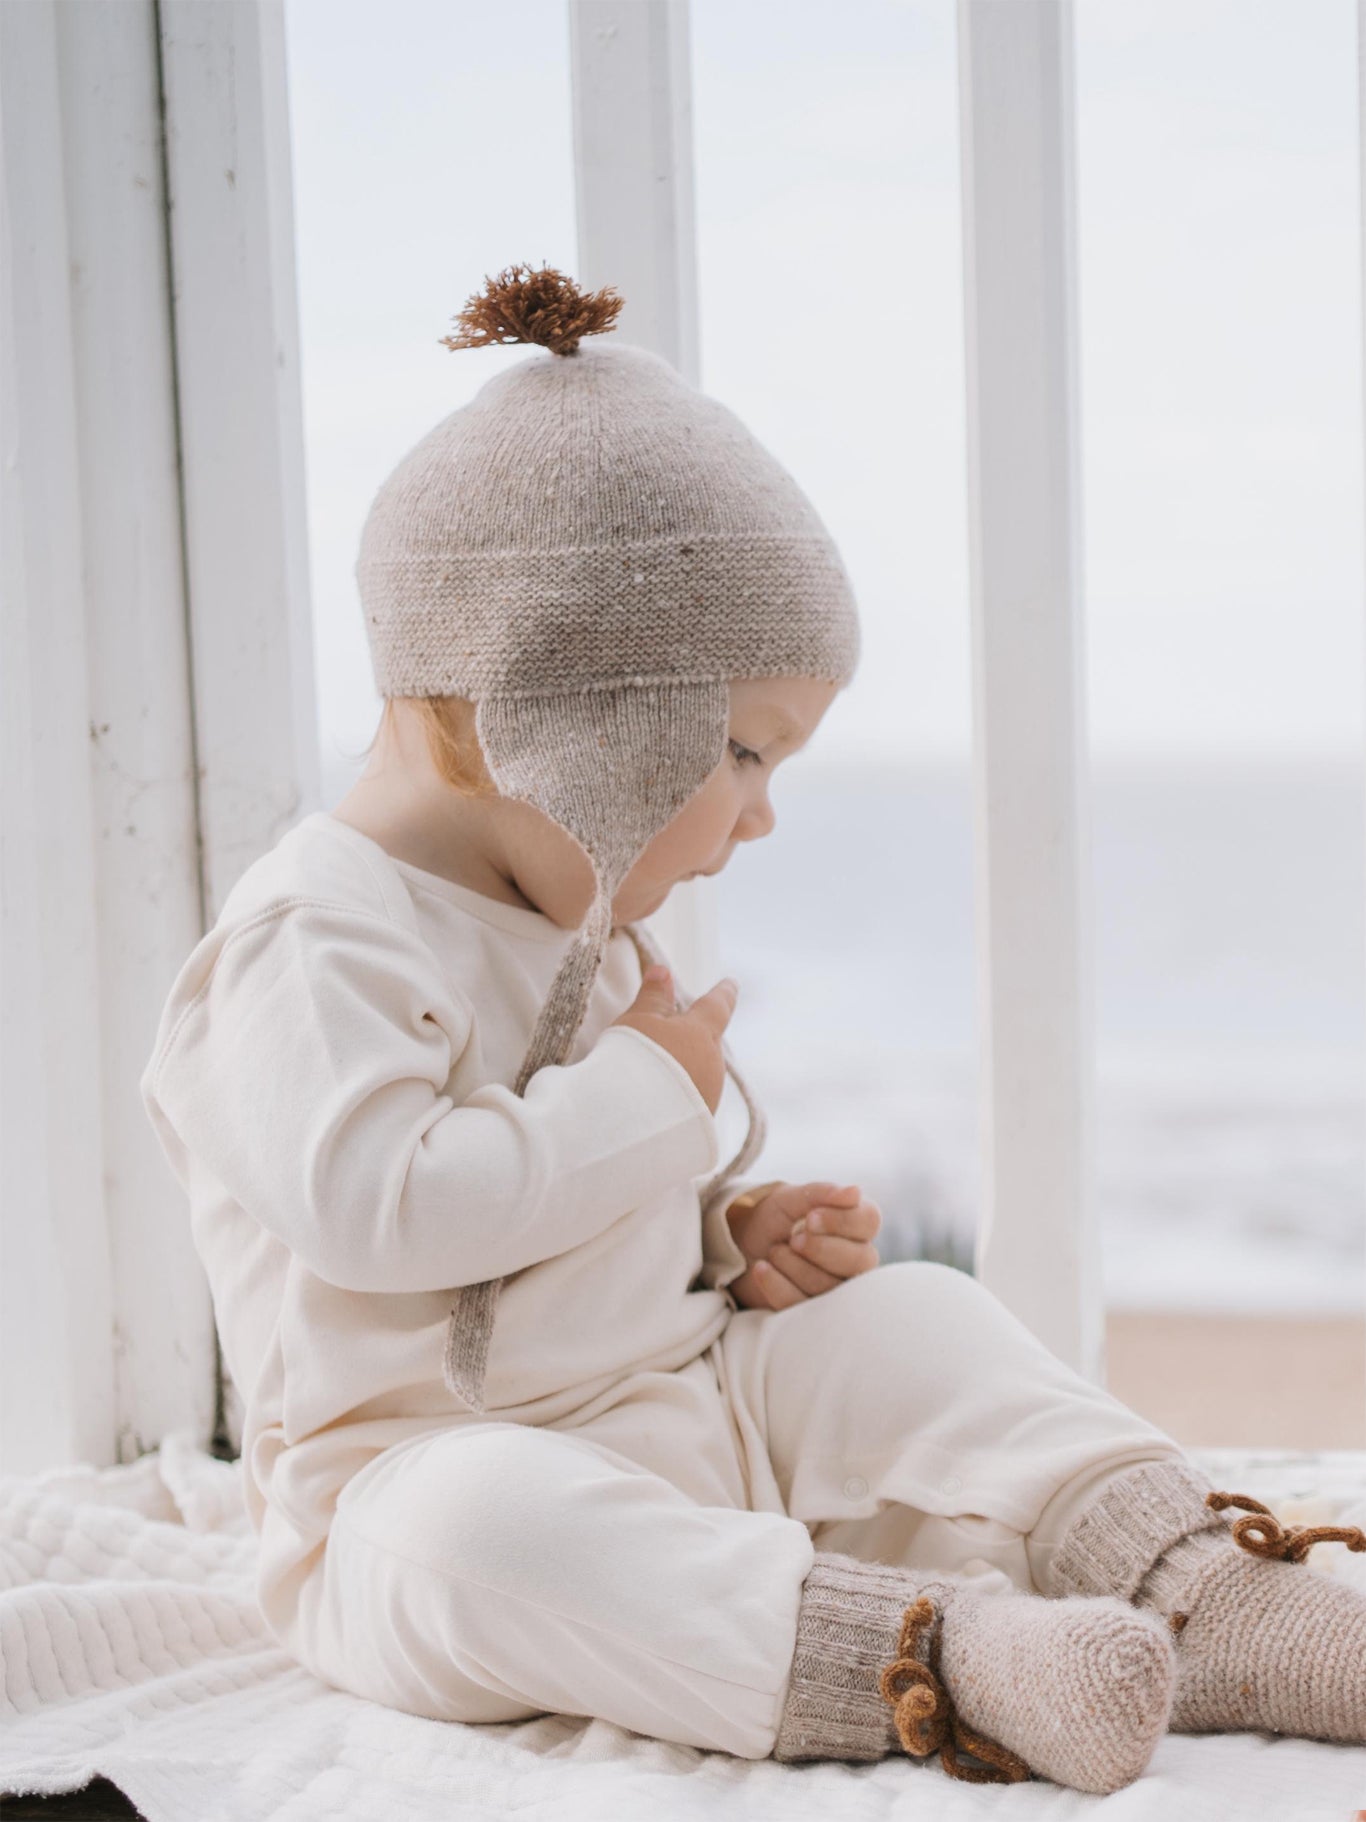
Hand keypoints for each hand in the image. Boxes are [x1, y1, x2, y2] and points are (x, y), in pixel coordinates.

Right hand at [609, 964, 736, 1113]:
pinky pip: (690, 1102)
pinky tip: (655, 1102)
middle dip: (694, 1038)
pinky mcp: (697, 1125)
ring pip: (699, 1074)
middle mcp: (713, 1065)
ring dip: (684, 1071)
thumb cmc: (636, 1060)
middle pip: (706, 1044)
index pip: (718, 1005)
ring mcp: (708, 1097)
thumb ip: (653, 997)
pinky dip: (676, 1096)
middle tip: (674, 1035)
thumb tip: (663, 971)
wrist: (636, 1123)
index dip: (723, 993)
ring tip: (652, 1075)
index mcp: (703, 1033)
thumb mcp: (639, 1021)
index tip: (730, 983)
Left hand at [726, 1180, 880, 1310]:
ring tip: (774, 1251)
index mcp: (856, 1225)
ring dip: (793, 1264)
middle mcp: (856, 1259)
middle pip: (860, 1260)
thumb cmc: (774, 1219)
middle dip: (820, 1248)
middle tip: (793, 1239)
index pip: (870, 1220)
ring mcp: (839, 1289)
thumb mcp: (790, 1199)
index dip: (841, 1221)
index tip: (810, 1217)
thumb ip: (821, 1193)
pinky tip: (762, 1268)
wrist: (741, 1248)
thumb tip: (854, 1191)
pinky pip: (803, 1306)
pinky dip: (777, 1285)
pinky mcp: (814, 1312)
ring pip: (830, 1286)